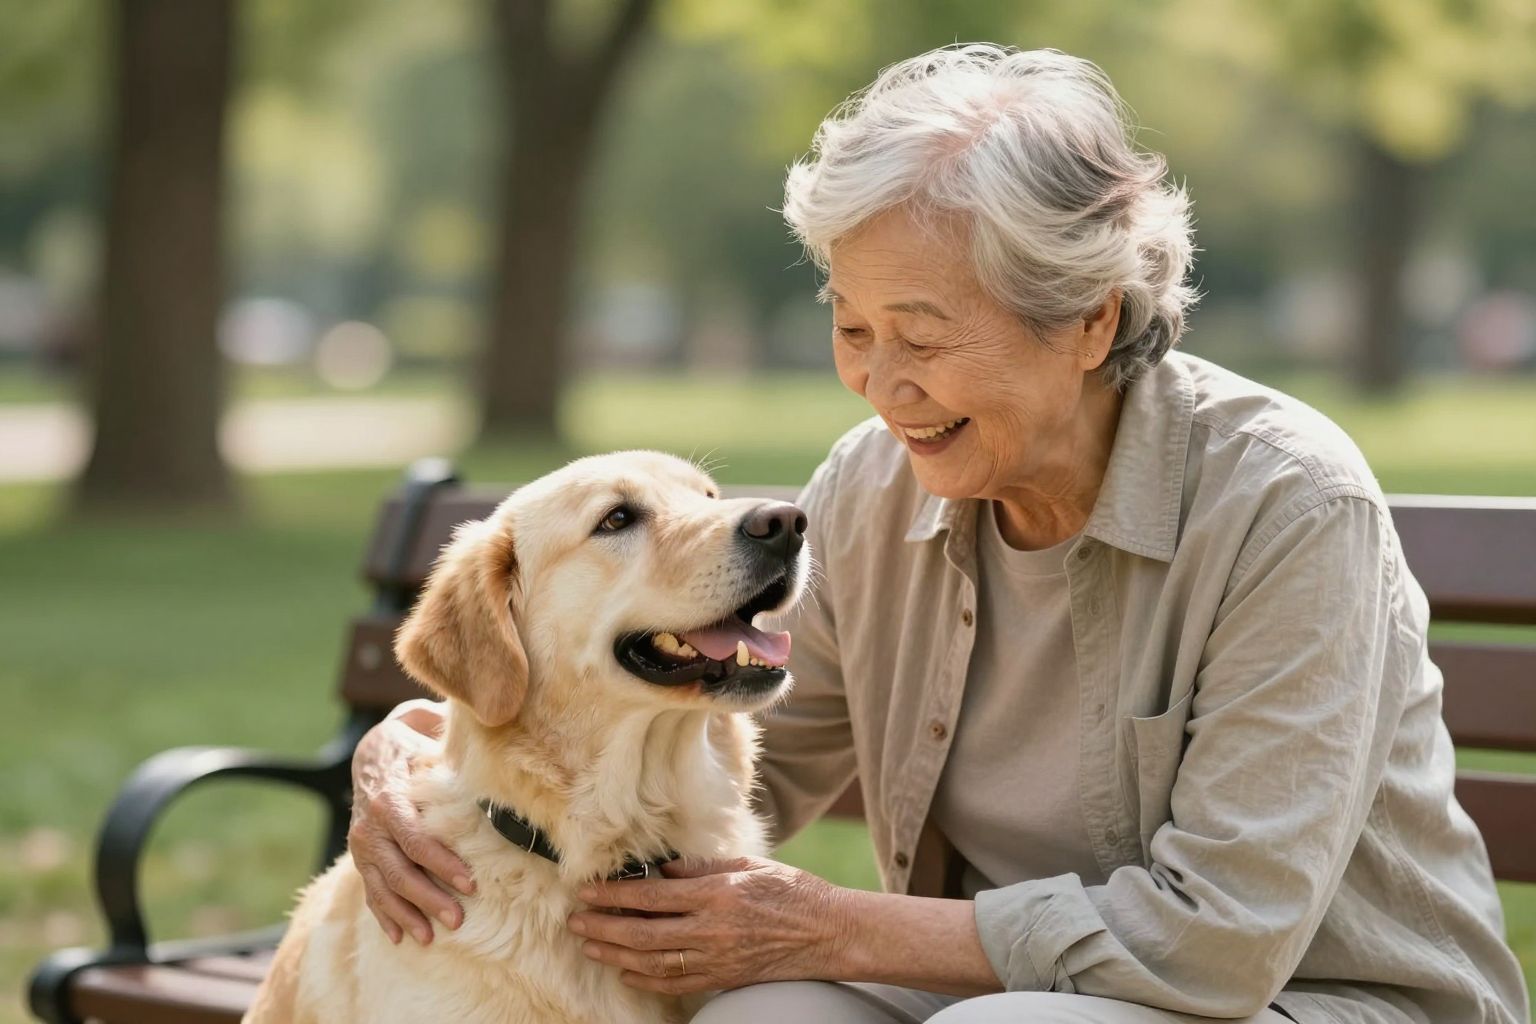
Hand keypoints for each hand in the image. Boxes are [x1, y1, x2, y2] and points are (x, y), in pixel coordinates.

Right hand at [348, 699, 474, 944]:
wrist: (372, 750)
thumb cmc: (413, 746)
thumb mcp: (428, 741)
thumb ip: (452, 753)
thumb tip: (492, 754)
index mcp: (389, 798)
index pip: (415, 840)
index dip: (442, 864)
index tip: (470, 884)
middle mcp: (370, 826)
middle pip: (400, 871)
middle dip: (429, 899)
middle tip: (458, 921)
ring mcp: (362, 845)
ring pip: (384, 888)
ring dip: (407, 915)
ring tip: (430, 938)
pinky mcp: (361, 857)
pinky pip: (371, 891)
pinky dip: (384, 915)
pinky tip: (400, 936)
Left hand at [566, 856, 855, 994]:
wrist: (827, 933)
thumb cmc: (793, 892)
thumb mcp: (748, 865)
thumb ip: (702, 867)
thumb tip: (663, 868)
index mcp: (717, 893)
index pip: (652, 895)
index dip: (615, 895)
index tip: (589, 891)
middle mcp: (711, 928)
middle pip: (642, 932)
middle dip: (603, 927)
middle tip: (576, 921)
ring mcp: (715, 958)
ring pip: (651, 962)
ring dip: (615, 955)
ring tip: (590, 946)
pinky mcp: (722, 978)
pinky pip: (674, 982)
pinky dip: (644, 979)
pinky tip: (625, 971)